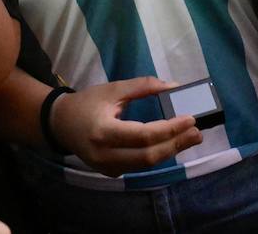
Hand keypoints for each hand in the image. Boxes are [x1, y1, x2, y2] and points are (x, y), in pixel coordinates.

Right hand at [49, 77, 203, 176]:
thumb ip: (142, 87)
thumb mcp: (113, 89)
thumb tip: (173, 86)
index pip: (144, 135)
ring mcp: (107, 167)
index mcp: (104, 131)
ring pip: (146, 164)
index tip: (190, 119)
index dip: (170, 129)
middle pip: (149, 156)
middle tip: (197, 132)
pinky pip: (139, 165)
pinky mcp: (111, 172)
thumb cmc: (87, 103)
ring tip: (191, 138)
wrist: (60, 124)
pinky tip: (171, 144)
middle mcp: (105, 154)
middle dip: (176, 144)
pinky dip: (157, 154)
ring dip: (170, 151)